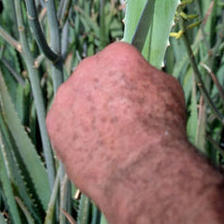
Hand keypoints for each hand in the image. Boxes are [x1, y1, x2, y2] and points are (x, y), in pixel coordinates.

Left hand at [46, 42, 187, 219]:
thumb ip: (150, 77)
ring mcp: (67, 95)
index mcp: (117, 55)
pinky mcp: (54, 122)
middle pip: (94, 75)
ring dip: (87, 110)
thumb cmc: (161, 126)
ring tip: (106, 136)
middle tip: (119, 115)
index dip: (128, 76)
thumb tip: (143, 81)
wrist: (141, 168)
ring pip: (76, 98)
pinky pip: (65, 122)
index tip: (134, 92)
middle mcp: (87, 68)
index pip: (119, 57)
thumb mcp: (170, 89)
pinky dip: (75, 132)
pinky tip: (93, 147)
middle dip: (104, 90)